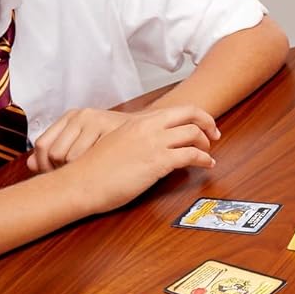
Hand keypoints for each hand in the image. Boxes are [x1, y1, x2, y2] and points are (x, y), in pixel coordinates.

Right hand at [55, 105, 218, 213]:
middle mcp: (148, 127)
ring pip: (193, 133)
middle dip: (208, 123)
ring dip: (206, 143)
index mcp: (138, 122)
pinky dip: (204, 159)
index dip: (196, 116)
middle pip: (190, 114)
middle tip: (215, 135)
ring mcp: (154, 143)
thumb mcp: (116, 144)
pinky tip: (206, 165)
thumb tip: (149, 146)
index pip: (176, 110)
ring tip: (209, 154)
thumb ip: (135, 140)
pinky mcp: (158, 162)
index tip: (204, 125)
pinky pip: (191, 155)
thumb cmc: (93, 170)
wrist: (80, 183)